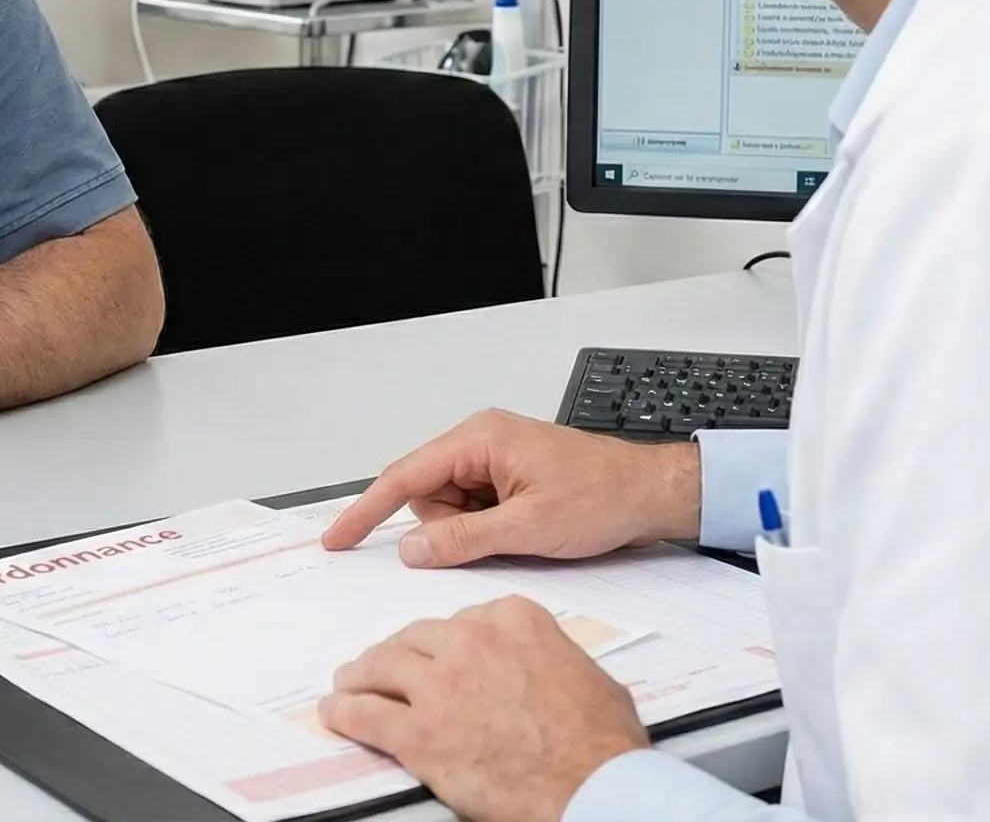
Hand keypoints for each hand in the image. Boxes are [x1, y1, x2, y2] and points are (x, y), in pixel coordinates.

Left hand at [322, 597, 649, 821]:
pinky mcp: (420, 733)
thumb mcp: (586, 676)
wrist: (593, 786)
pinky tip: (337, 714)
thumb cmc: (601, 742)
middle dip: (396, 657)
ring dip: (360, 677)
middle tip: (384, 669)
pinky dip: (345, 712)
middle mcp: (470, 641)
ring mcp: (440, 685)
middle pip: (414, 640)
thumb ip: (550, 657)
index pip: (460, 621)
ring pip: (381, 668)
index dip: (442, 644)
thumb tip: (545, 671)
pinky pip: (366, 715)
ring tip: (349, 685)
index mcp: (513, 620)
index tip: (435, 655)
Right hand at [323, 409, 698, 566]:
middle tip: (499, 537)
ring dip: (473, 531)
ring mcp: (494, 459)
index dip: (367, 510)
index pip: (404, 477)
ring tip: (522, 531)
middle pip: (427, 495)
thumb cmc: (603, 496)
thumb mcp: (528, 528)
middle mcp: (481, 442)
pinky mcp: (507, 478)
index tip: (339, 538)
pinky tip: (524, 530)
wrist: (651, 493)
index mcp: (479, 439)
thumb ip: (463, 540)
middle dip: (448, 528)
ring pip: (449, 508)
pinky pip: (474, 511)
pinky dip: (489, 529)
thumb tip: (412, 549)